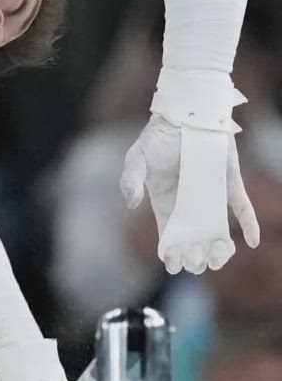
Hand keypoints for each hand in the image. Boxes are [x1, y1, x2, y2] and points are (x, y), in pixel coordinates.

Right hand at [121, 107, 258, 273]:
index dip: (172, 254)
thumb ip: (130, 179)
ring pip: (219, 232)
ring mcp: (212, 198)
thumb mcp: (137, 158)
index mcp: (166, 206)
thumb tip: (131, 203)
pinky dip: (250, 225)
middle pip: (195, 242)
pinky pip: (242, 209)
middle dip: (196, 257)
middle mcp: (191, 207)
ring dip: (221, 249)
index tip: (174, 264)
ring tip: (219, 256)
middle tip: (195, 259)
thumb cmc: (157, 138)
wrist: (184, 116)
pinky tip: (251, 240)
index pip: (170, 237)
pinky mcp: (230, 186)